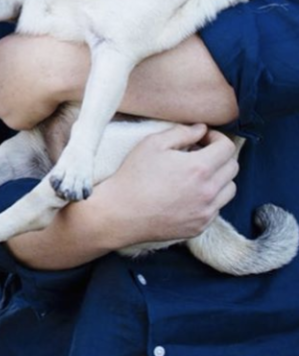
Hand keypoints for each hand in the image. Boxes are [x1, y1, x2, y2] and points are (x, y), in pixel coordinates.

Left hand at [0, 34, 86, 128]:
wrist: (55, 66)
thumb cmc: (38, 48)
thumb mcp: (11, 42)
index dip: (3, 79)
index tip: (16, 78)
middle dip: (5, 95)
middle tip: (27, 89)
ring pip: (5, 111)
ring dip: (16, 108)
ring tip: (38, 97)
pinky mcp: (13, 122)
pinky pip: (22, 122)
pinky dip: (31, 118)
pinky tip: (43, 105)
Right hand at [95, 124, 238, 248]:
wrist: (122, 213)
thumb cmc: (134, 176)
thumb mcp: (153, 144)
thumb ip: (181, 132)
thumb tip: (200, 129)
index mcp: (199, 168)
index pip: (227, 148)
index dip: (217, 138)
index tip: (203, 138)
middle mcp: (209, 191)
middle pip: (233, 168)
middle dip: (220, 156)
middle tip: (199, 153)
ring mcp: (206, 211)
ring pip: (230, 189)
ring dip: (219, 177)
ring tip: (197, 174)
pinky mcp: (200, 226)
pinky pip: (217, 208)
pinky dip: (210, 197)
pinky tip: (189, 193)